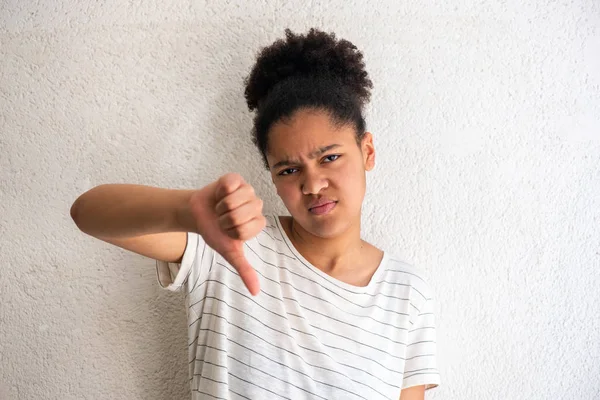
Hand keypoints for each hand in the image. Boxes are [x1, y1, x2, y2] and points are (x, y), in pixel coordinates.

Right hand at [189, 173, 265, 294]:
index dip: (231, 231)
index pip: (247, 228)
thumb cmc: (215, 233)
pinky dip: (220, 191)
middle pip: (241, 214)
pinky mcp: (235, 179)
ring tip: (220, 207)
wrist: (197, 214)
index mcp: (258, 222)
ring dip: (221, 206)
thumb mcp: (229, 252)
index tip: (227, 230)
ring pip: (235, 199)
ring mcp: (247, 190)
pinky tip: (219, 194)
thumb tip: (256, 292)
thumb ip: (244, 270)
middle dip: (225, 219)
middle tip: (222, 218)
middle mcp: (256, 205)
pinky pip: (230, 184)